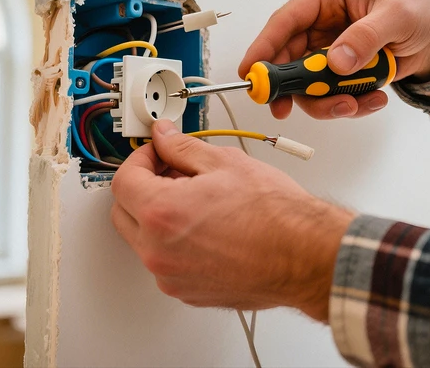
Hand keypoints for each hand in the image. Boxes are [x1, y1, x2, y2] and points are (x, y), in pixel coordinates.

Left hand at [110, 120, 354, 320]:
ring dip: (157, 216)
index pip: (123, 181)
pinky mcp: (188, 292)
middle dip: (141, 187)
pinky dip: (175, 242)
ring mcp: (172, 277)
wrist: (306, 257)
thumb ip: (183, 148)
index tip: (156, 152)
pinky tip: (205, 226)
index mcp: (162, 214)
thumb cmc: (276, 216)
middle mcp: (158, 251)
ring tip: (195, 199)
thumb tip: (164, 138)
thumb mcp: (225, 163)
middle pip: (124, 213)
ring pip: (144, 240)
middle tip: (169, 171)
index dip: (139, 159)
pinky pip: (166, 262)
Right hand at [239, 0, 429, 119]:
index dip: (263, 47)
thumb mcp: (397, 15)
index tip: (249, 74)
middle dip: (290, 86)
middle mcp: (318, 23)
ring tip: (357, 105)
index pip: (285, 21)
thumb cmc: (417, 8)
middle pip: (287, 58)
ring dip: (326, 101)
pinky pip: (329, 95)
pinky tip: (374, 100)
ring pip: (306, 84)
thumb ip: (367, 36)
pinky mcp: (337, 72)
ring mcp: (326, 50)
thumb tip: (336, 62)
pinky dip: (347, 104)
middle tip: (286, 111)